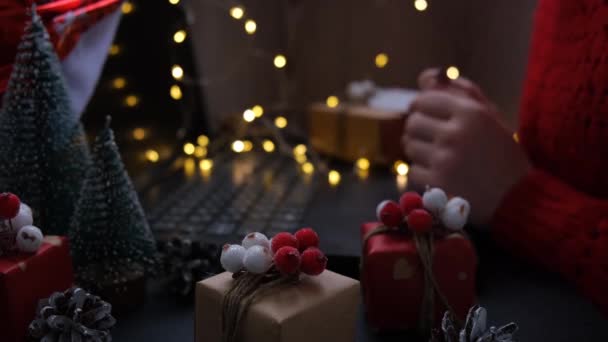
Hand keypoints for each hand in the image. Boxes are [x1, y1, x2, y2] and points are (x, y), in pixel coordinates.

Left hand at [402, 68, 530, 224]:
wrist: (518, 198)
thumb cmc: (503, 154)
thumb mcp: (490, 116)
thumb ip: (460, 92)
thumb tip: (424, 77)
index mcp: (470, 112)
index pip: (423, 100)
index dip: (422, 108)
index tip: (429, 116)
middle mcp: (454, 133)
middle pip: (412, 122)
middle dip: (419, 129)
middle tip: (433, 139)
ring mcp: (443, 160)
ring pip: (409, 146)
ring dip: (419, 150)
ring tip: (439, 157)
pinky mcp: (436, 184)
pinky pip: (413, 170)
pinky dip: (423, 173)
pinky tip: (441, 175)